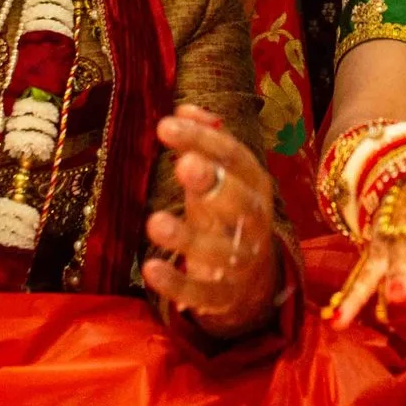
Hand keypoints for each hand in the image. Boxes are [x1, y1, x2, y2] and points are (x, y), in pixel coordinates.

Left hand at [143, 106, 281, 338]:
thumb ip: (203, 144)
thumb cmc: (226, 217)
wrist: (252, 282)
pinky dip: (177, 283)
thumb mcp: (219, 178)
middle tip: (184, 165)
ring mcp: (242, 261)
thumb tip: (183, 109)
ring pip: (222, 250)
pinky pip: (203, 292)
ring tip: (154, 223)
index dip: (203, 140)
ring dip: (188, 238)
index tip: (165, 125)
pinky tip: (150, 269)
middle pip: (240, 202)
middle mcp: (255, 222)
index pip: (235, 157)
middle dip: (214, 183)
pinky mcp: (224, 296)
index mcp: (254, 185)